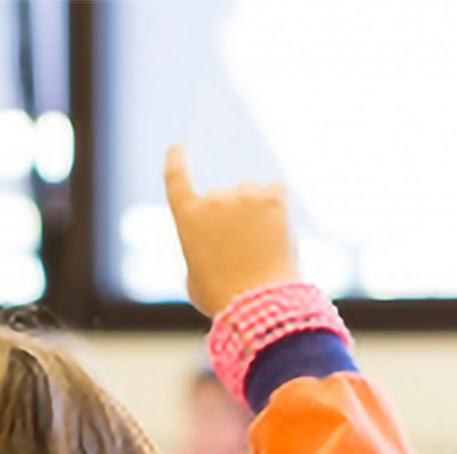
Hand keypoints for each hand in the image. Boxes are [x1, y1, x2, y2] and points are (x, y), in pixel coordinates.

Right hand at [164, 145, 299, 317]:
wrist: (257, 303)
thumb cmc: (223, 298)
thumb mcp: (195, 279)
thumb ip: (200, 252)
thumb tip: (214, 244)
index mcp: (187, 217)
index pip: (176, 178)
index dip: (176, 161)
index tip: (177, 147)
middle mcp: (213, 199)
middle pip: (224, 197)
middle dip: (234, 219)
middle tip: (244, 253)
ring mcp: (243, 196)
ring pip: (252, 194)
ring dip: (257, 213)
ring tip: (263, 249)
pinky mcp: (272, 198)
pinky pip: (277, 191)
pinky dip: (279, 206)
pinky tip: (280, 229)